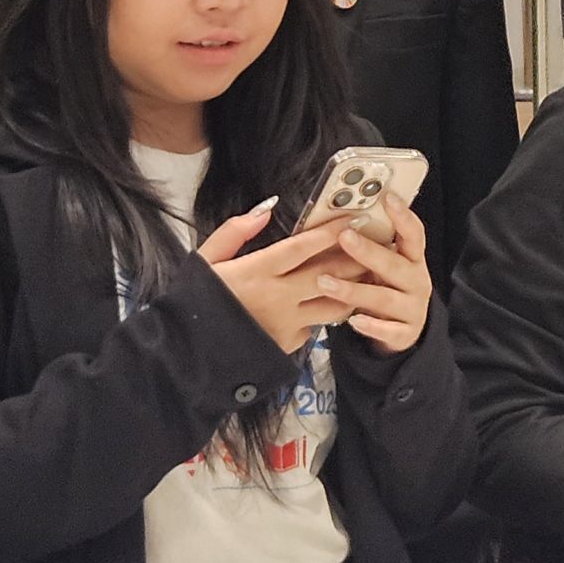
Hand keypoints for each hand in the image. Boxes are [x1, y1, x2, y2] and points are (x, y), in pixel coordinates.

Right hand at [199, 202, 359, 353]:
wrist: (187, 353)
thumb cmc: (195, 301)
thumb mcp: (206, 260)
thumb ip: (234, 232)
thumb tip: (265, 209)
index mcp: (256, 271)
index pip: (303, 247)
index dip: (331, 232)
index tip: (354, 219)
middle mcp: (277, 297)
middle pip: (329, 274)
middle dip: (357, 258)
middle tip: (376, 245)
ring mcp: (287, 323)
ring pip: (335, 305)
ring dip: (354, 289)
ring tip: (367, 274)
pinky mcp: (290, 344)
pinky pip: (317, 326)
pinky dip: (326, 313)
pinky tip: (336, 302)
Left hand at [318, 196, 434, 353]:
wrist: (403, 332)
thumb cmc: (385, 289)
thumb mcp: (384, 267)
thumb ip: (372, 246)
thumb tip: (341, 219)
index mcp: (413, 259)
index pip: (414, 234)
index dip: (403, 216)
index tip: (387, 197)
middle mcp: (417, 281)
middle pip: (396, 265)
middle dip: (369, 251)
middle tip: (344, 236)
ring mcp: (413, 308)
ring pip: (385, 297)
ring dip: (355, 289)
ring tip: (325, 282)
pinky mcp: (405, 333)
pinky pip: (388, 330)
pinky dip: (371, 325)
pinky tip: (352, 320)